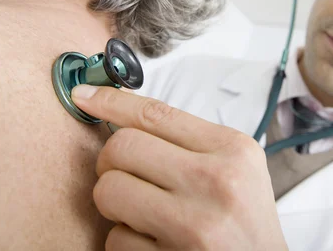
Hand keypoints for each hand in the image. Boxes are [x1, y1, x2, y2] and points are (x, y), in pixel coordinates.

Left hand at [71, 85, 287, 250]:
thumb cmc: (246, 221)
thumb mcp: (236, 168)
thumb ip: (191, 142)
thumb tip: (125, 118)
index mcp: (232, 150)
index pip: (156, 114)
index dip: (111, 101)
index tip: (85, 96)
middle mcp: (214, 181)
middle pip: (122, 146)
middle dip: (110, 161)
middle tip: (122, 172)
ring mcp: (193, 224)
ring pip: (109, 190)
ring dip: (113, 202)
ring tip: (138, 209)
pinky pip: (114, 239)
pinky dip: (124, 239)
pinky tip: (150, 240)